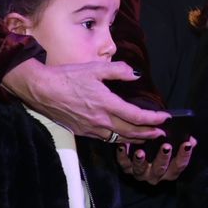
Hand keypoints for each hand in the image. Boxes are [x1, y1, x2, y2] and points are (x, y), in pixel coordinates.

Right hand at [2, 58, 166, 140]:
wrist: (42, 90)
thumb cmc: (67, 77)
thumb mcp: (94, 68)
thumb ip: (118, 71)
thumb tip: (135, 74)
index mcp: (107, 104)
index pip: (137, 116)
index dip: (154, 119)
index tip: (165, 118)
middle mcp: (101, 120)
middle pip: (131, 132)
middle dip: (149, 133)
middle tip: (161, 133)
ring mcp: (91, 129)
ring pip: (118, 138)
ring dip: (135, 139)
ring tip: (146, 138)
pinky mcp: (82, 131)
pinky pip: (105, 138)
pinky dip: (118, 139)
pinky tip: (121, 136)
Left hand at [116, 136, 194, 184]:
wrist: (142, 146)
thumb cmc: (160, 146)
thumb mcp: (172, 144)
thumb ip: (182, 142)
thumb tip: (192, 140)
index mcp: (169, 170)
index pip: (179, 166)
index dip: (184, 156)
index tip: (187, 144)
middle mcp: (155, 175)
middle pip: (160, 169)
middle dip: (163, 158)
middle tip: (166, 146)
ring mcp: (140, 173)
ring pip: (140, 170)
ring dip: (140, 161)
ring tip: (140, 152)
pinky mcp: (127, 168)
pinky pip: (124, 165)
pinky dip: (122, 156)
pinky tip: (123, 147)